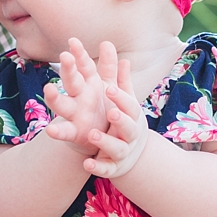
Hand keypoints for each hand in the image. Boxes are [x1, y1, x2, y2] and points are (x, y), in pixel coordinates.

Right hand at [42, 38, 112, 155]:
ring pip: (62, 104)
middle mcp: (78, 96)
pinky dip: (57, 132)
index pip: (84, 66)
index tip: (73, 41)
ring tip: (49, 88)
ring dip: (54, 97)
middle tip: (65, 56)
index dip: (79, 54)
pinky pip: (65, 132)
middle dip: (68, 69)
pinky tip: (50, 131)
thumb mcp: (109, 85)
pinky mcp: (74, 132)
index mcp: (88, 83)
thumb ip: (109, 66)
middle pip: (71, 81)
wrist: (100, 136)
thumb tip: (107, 42)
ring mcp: (74, 114)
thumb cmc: (102, 106)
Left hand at [82, 43, 147, 178]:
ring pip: (114, 148)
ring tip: (91, 134)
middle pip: (127, 126)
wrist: (130, 155)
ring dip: (104, 141)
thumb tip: (111, 47)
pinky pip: (105, 169)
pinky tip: (86, 166)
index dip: (121, 98)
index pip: (129, 105)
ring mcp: (119, 151)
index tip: (110, 89)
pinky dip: (97, 168)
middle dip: (120, 119)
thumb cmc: (123, 120)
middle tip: (111, 112)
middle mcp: (126, 133)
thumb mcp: (120, 99)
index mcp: (130, 115)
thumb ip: (117, 77)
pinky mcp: (110, 167)